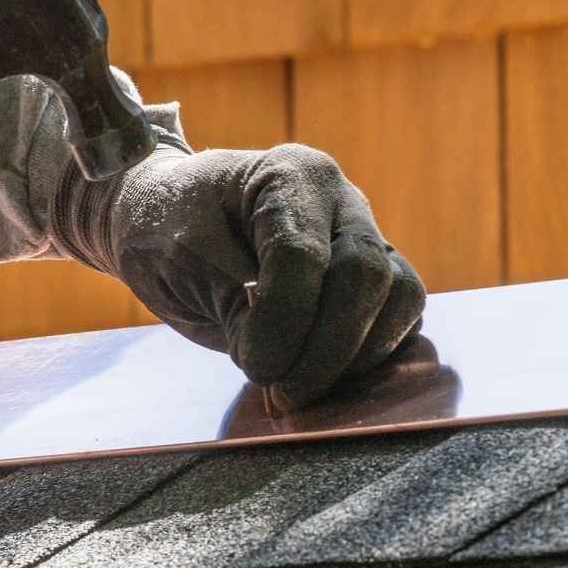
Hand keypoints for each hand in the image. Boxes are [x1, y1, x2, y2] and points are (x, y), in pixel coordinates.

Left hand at [52, 143, 425, 405]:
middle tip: (282, 392)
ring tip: (300, 386)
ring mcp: (364, 237)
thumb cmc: (165, 230)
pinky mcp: (371, 280)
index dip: (283, 323)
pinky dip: (368, 357)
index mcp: (289, 174)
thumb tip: (286, 366)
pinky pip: (399, 319)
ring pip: (402, 297)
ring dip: (357, 356)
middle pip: (367, 275)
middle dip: (327, 349)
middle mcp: (340, 200)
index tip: (254, 367)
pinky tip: (321, 378)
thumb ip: (237, 309)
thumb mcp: (183, 265)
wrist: (164, 222)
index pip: (303, 256)